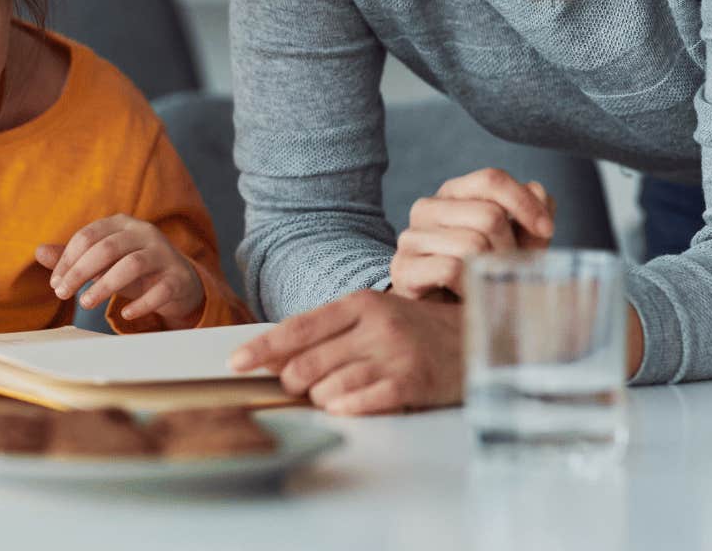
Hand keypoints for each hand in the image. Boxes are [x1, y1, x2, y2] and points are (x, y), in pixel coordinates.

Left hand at [35, 214, 204, 328]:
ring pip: (132, 265)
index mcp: (122, 224)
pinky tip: (125, 314)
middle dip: (80, 271)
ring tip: (85, 303)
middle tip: (62, 293)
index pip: (88, 236)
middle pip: (107, 248)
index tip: (55, 283)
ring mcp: (164, 255)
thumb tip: (39, 252)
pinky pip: (159, 290)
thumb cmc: (134, 270)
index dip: (67, 259)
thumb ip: (74, 257)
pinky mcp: (177, 278)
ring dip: (105, 285)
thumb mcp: (103, 262)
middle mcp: (145, 233)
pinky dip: (141, 304)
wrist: (180, 282)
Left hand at [228, 290, 462, 414]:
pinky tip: (344, 407)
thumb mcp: (371, 318)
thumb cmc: (414, 331)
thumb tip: (274, 358)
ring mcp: (395, 354)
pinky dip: (345, 408)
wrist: (476, 337)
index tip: (235, 363)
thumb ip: (327, 334)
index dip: (262, 348)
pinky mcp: (413, 382)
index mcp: (360, 304)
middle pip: (307, 364)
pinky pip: (363, 402)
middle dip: (294, 383)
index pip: (298, 328)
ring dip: (322, 399)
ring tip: (337, 395)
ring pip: (330, 387)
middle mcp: (376, 325)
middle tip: (303, 387)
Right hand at [389, 167, 554, 299]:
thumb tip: (538, 191)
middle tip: (508, 270)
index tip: (547, 230)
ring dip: (491, 270)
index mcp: (454, 193)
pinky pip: (451, 269)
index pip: (491, 179)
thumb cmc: (482, 273)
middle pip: (488, 215)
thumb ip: (530, 218)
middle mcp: (427, 208)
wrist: (446, 314)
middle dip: (510, 247)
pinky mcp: (403, 269)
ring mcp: (411, 237)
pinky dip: (469, 286)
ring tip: (488, 284)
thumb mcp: (516, 243)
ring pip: (472, 243)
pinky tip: (467, 294)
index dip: (525, 203)